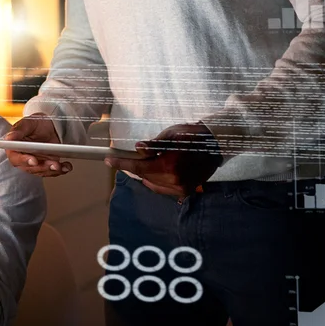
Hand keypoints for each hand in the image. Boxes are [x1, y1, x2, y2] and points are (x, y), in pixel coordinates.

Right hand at [3, 113, 71, 177]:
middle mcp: (24, 158)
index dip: (23, 160)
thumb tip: (9, 138)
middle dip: (42, 167)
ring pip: (42, 171)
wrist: (50, 125)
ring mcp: (37, 162)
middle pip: (30, 168)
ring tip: (59, 166)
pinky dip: (60, 170)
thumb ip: (18, 130)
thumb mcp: (27, 123)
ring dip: (51, 170)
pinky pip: (53, 171)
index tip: (33, 160)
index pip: (15, 158)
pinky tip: (66, 167)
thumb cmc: (36, 123)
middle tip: (52, 164)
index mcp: (15, 149)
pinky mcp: (47, 164)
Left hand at [106, 122, 222, 198]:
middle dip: (134, 167)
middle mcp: (174, 181)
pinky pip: (162, 188)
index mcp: (170, 166)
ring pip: (152, 184)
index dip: (122, 164)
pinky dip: (155, 180)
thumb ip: (153, 145)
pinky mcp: (185, 191)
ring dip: (145, 174)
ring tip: (145, 162)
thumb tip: (138, 149)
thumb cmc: (193, 135)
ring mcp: (181, 188)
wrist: (217, 146)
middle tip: (125, 158)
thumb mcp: (172, 134)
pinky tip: (155, 170)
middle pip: (144, 176)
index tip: (108, 160)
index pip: (139, 168)